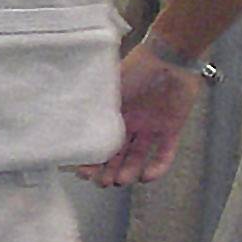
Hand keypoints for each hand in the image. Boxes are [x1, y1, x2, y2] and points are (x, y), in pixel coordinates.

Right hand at [78, 47, 202, 187]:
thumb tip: (71, 124)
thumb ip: (95, 107)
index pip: (99, 141)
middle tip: (102, 182)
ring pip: (137, 156)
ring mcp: (150, 127)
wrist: (169, 59)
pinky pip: (164, 153)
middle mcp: (129, 122)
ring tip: (122, 180)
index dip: (91, 158)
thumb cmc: (137, 68)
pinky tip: (146, 176)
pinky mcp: (170, 129)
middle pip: (116, 153)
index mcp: (112, 112)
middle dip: (108, 171)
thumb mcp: (108, 89)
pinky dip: (157, 167)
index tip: (82, 171)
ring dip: (129, 171)